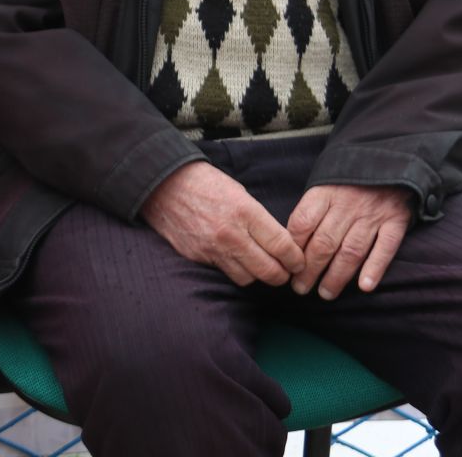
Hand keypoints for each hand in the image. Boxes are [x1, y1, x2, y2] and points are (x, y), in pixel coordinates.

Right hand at [141, 162, 304, 287]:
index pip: (282, 246)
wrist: (163, 184)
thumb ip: (259, 219)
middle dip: (282, 274)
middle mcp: (231, 234)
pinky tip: (235, 260)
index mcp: (245, 212)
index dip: (296, 259)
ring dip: (258, 275)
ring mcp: (213, 249)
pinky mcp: (198, 256)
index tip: (298, 261)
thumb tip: (279, 243)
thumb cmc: (204, 183)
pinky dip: (235, 270)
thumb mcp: (239, 193)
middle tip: (285, 270)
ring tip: (259, 266)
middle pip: (269, 271)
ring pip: (248, 278)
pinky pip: (225, 273)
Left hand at [287, 184, 412, 299]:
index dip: (292, 248)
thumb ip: (310, 210)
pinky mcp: (395, 222)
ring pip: (351, 250)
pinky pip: (385, 248)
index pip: (302, 223)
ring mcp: (372, 214)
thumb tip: (290, 241)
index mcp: (324, 194)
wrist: (391, 160)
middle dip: (309, 270)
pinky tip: (364, 286)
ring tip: (325, 293)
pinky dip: (374, 268)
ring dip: (337, 276)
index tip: (286, 267)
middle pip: (324, 242)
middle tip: (300, 288)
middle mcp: (347, 205)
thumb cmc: (349, 179)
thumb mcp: (324, 185)